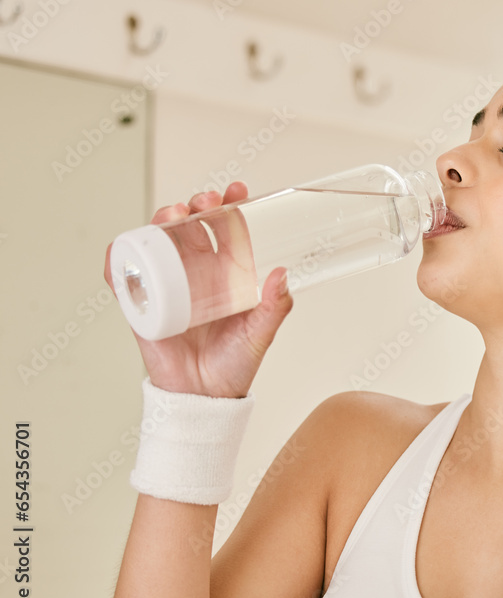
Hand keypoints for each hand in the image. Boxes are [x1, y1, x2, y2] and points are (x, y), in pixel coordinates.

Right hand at [104, 182, 293, 398]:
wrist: (205, 397)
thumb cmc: (235, 364)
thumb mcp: (261, 333)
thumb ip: (275, 306)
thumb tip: (281, 274)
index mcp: (225, 274)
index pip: (225, 230)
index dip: (229, 206)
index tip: (236, 191)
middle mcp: (195, 274)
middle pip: (188, 228)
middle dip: (195, 207)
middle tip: (203, 204)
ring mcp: (167, 286)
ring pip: (157, 243)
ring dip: (159, 222)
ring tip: (171, 215)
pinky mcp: (141, 304)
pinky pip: (123, 277)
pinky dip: (117, 260)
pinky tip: (122, 248)